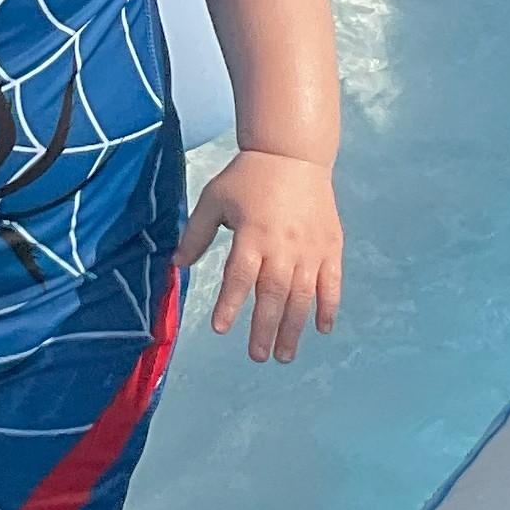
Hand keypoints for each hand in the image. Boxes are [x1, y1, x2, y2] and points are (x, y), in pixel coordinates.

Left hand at [178, 148, 341, 362]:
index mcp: (252, 234)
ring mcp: (310, 248)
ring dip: (294, 327)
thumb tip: (177, 264)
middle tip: (257, 356)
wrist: (293, 154)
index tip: (220, 329)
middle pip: (273, 294)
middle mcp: (283, 245)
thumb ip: (196, 233)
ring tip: (284, 354)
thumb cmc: (248, 177)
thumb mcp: (214, 199)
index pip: (240, 276)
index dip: (229, 304)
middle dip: (265, 328)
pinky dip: (329, 307)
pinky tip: (322, 328)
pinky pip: (332, 283)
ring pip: (303, 295)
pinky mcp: (331, 247)